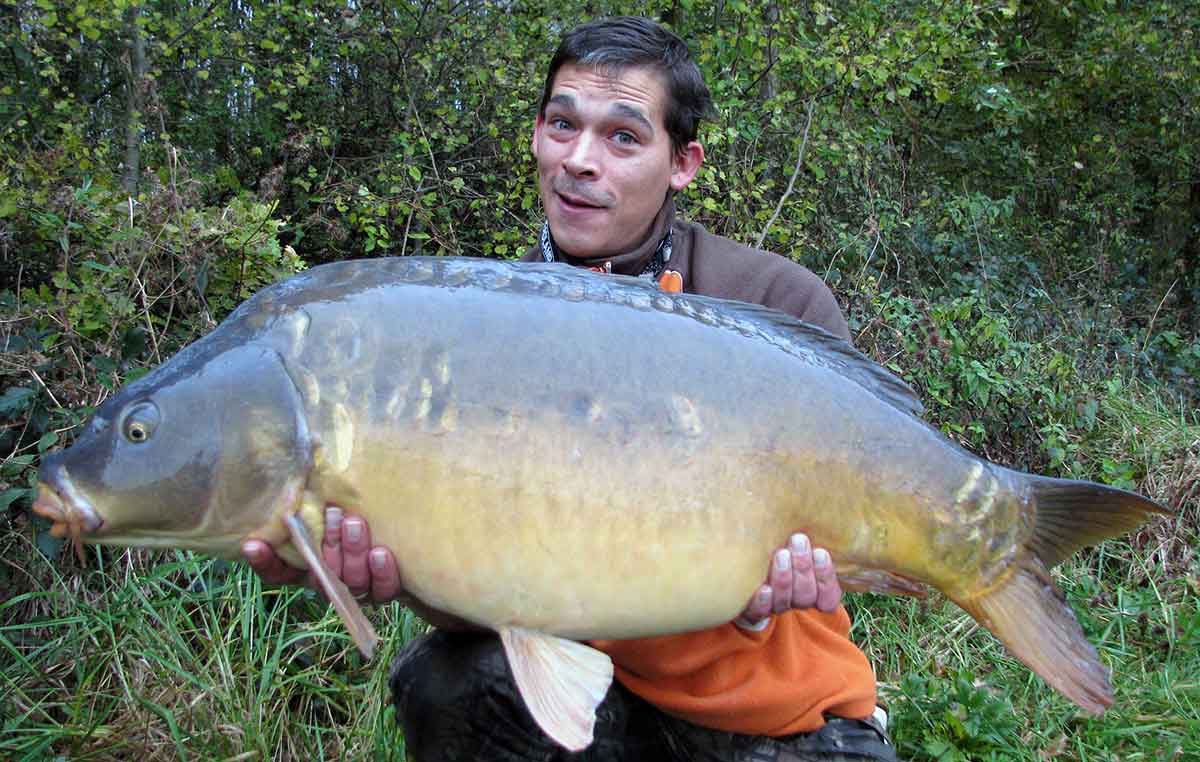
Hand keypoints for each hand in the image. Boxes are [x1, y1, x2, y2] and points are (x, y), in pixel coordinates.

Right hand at [241, 506, 403, 604]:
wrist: (407, 530)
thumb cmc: (359, 509)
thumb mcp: (332, 503)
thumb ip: (312, 497)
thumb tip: (296, 471)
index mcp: (308, 563)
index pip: (277, 571)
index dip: (263, 561)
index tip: (253, 545)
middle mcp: (329, 579)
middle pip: (319, 575)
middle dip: (325, 546)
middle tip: (332, 514)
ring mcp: (356, 587)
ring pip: (350, 581)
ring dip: (352, 553)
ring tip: (355, 523)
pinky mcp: (384, 589)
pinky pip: (381, 589)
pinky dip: (381, 573)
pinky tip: (381, 553)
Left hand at [735, 533, 842, 630]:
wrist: (745, 573)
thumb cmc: (777, 547)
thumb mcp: (794, 542)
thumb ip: (805, 531)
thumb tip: (819, 490)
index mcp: (813, 590)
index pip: (828, 595)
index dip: (826, 576)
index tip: (820, 551)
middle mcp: (795, 601)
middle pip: (806, 595)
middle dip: (804, 567)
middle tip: (798, 540)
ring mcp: (774, 606)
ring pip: (786, 601)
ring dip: (785, 578)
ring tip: (780, 554)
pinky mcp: (752, 610)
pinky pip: (759, 612)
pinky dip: (763, 601)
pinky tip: (763, 588)